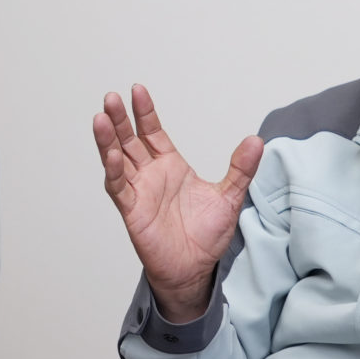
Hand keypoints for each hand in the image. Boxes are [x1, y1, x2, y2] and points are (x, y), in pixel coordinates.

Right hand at [93, 84, 263, 322]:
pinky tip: (111, 154)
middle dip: (120, 119)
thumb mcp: (231, 196)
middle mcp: (151, 175)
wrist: (196, 268)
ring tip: (102, 117)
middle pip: (129, 141)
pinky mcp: (133, 211)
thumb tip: (257, 140)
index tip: (138, 90)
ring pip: (117, 160)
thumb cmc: (207, 234)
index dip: (145, 112)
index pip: (152, 132)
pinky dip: (114, 171)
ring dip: (108, 140)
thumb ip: (241, 168)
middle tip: (112, 97)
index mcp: (171, 166)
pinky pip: (119, 187)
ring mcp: (139, 192)